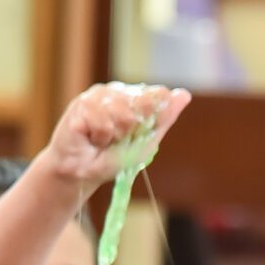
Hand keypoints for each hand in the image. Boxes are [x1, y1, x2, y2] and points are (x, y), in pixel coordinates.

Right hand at [40, 83, 190, 189]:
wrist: (79, 173)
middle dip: (132, 132)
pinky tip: (91, 139)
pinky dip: (100, 139)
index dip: (151, 119)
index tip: (136, 135)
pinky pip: (103, 124)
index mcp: (133, 97)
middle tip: (116, 141)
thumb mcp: (143, 143)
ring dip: (115, 137)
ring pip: (123, 116)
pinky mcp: (81, 104)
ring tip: (102, 142)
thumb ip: (162, 119)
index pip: (157, 96)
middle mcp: (116, 91)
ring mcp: (98, 95)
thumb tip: (184, 95)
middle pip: (142, 107)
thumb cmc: (108, 158)